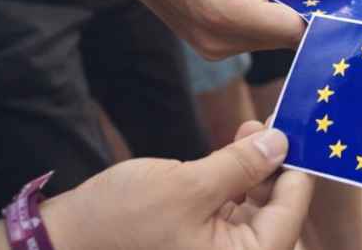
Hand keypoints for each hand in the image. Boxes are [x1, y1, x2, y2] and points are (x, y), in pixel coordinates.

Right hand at [42, 122, 312, 249]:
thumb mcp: (189, 186)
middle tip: (273, 125)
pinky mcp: (199, 246)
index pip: (292, 212)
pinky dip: (236, 184)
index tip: (301, 129)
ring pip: (256, 210)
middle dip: (276, 166)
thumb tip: (281, 142)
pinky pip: (232, 215)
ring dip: (256, 171)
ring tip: (250, 130)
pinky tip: (233, 152)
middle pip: (277, 212)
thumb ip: (242, 166)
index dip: (298, 167)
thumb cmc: (122, 221)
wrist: (60, 243)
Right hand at [121, 0, 361, 58]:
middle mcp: (222, 45)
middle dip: (321, 8)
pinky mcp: (215, 46)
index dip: (337, 11)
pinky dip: (275, 11)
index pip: (303, 27)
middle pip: (293, 34)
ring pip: (278, 34)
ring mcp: (216, 50)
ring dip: (297, 8)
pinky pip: (260, 32)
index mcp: (229, 17)